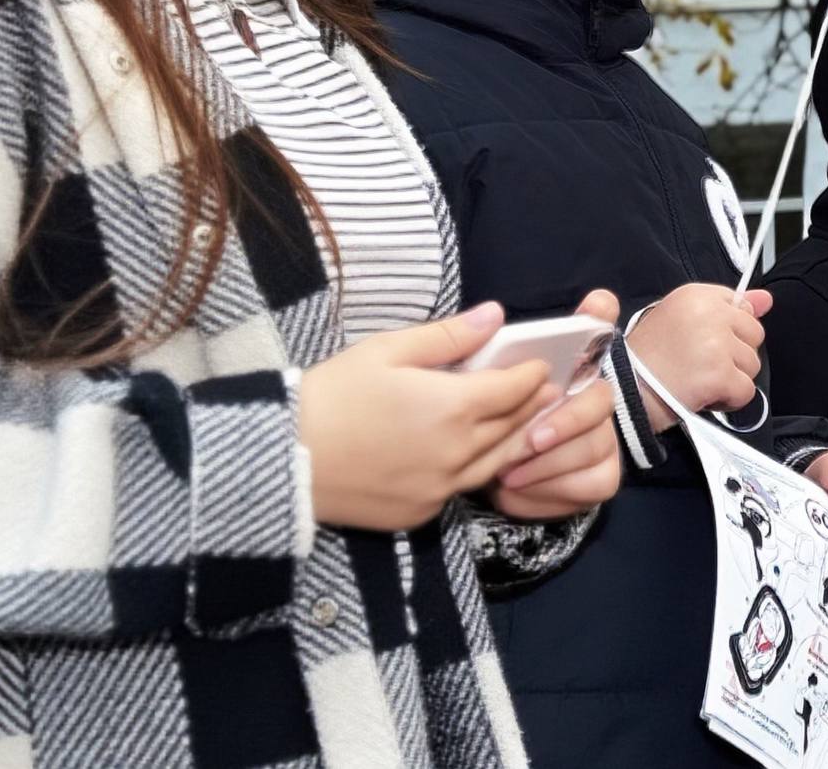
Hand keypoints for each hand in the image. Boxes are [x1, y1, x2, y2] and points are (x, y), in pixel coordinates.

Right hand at [301, 302, 553, 531]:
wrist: (281, 459)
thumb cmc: (332, 395)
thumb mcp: (386, 351)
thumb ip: (448, 336)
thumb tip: (495, 315)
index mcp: (454, 408)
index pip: (515, 390)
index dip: (532, 375)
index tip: (539, 365)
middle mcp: (457, 453)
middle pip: (513, 427)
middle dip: (532, 405)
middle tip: (546, 391)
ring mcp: (440, 488)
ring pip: (495, 463)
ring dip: (514, 440)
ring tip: (523, 422)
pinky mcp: (419, 513)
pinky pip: (461, 489)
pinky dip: (475, 469)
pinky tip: (473, 456)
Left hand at [488, 290, 625, 519]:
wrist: (477, 475)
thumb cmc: (474, 423)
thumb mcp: (464, 386)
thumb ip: (469, 348)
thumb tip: (491, 315)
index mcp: (564, 367)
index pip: (597, 325)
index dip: (600, 315)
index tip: (595, 304)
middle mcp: (593, 396)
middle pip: (602, 399)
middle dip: (567, 422)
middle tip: (530, 440)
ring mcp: (602, 437)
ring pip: (597, 447)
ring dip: (551, 464)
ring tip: (509, 474)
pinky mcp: (600, 476)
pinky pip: (593, 484)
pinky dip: (553, 492)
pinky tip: (519, 490)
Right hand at [628, 284, 768, 432]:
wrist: (624, 394)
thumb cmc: (645, 360)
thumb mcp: (678, 320)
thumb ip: (728, 307)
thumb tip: (767, 299)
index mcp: (696, 294)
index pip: (740, 306)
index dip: (727, 330)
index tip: (706, 344)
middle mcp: (709, 313)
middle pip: (754, 334)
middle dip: (734, 355)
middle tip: (699, 365)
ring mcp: (717, 343)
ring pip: (752, 364)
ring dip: (731, 378)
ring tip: (698, 380)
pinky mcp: (720, 374)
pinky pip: (747, 391)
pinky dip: (729, 400)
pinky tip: (703, 396)